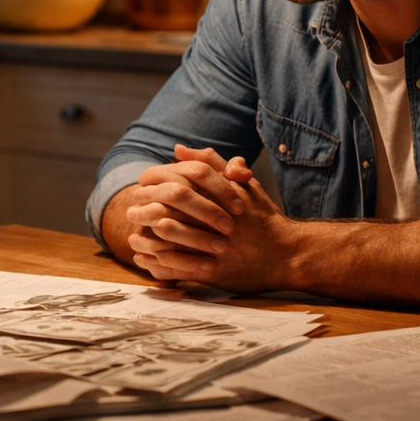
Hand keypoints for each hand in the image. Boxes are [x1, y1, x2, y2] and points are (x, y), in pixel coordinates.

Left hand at [128, 145, 295, 293]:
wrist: (286, 254)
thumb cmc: (263, 217)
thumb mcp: (242, 185)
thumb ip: (211, 164)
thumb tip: (178, 148)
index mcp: (217, 196)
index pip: (175, 184)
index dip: (153, 186)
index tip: (143, 188)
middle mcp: (212, 220)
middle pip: (164, 210)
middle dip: (143, 211)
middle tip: (133, 212)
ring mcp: (211, 248)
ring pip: (165, 241)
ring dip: (145, 239)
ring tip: (134, 237)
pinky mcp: (211, 272)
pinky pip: (174, 269)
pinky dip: (155, 265)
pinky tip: (146, 261)